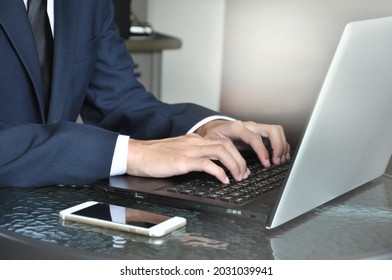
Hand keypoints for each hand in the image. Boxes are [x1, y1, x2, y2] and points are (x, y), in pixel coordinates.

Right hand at [126, 120, 289, 183]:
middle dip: (240, 159)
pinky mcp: (183, 160)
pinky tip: (223, 180)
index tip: (240, 166)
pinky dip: (219, 172)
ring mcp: (189, 150)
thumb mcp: (176, 151)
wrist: (137, 154)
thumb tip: (204, 162)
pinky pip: (207, 163)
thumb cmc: (154, 156)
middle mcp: (195, 142)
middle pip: (226, 144)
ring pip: (221, 151)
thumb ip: (191, 153)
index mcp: (194, 140)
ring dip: (234, 165)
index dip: (235, 153)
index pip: (221, 141)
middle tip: (244, 174)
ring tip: (238, 176)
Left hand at [196, 119, 290, 173]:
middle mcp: (249, 125)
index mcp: (237, 128)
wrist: (213, 128)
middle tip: (277, 161)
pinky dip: (281, 145)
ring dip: (282, 145)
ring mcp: (255, 128)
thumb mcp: (212, 144)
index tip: (267, 164)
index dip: (262, 151)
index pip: (255, 138)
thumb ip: (221, 154)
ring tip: (281, 160)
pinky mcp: (259, 132)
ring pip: (276, 130)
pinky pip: (275, 135)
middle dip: (278, 146)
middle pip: (272, 130)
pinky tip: (281, 155)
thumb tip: (232, 168)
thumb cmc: (213, 136)